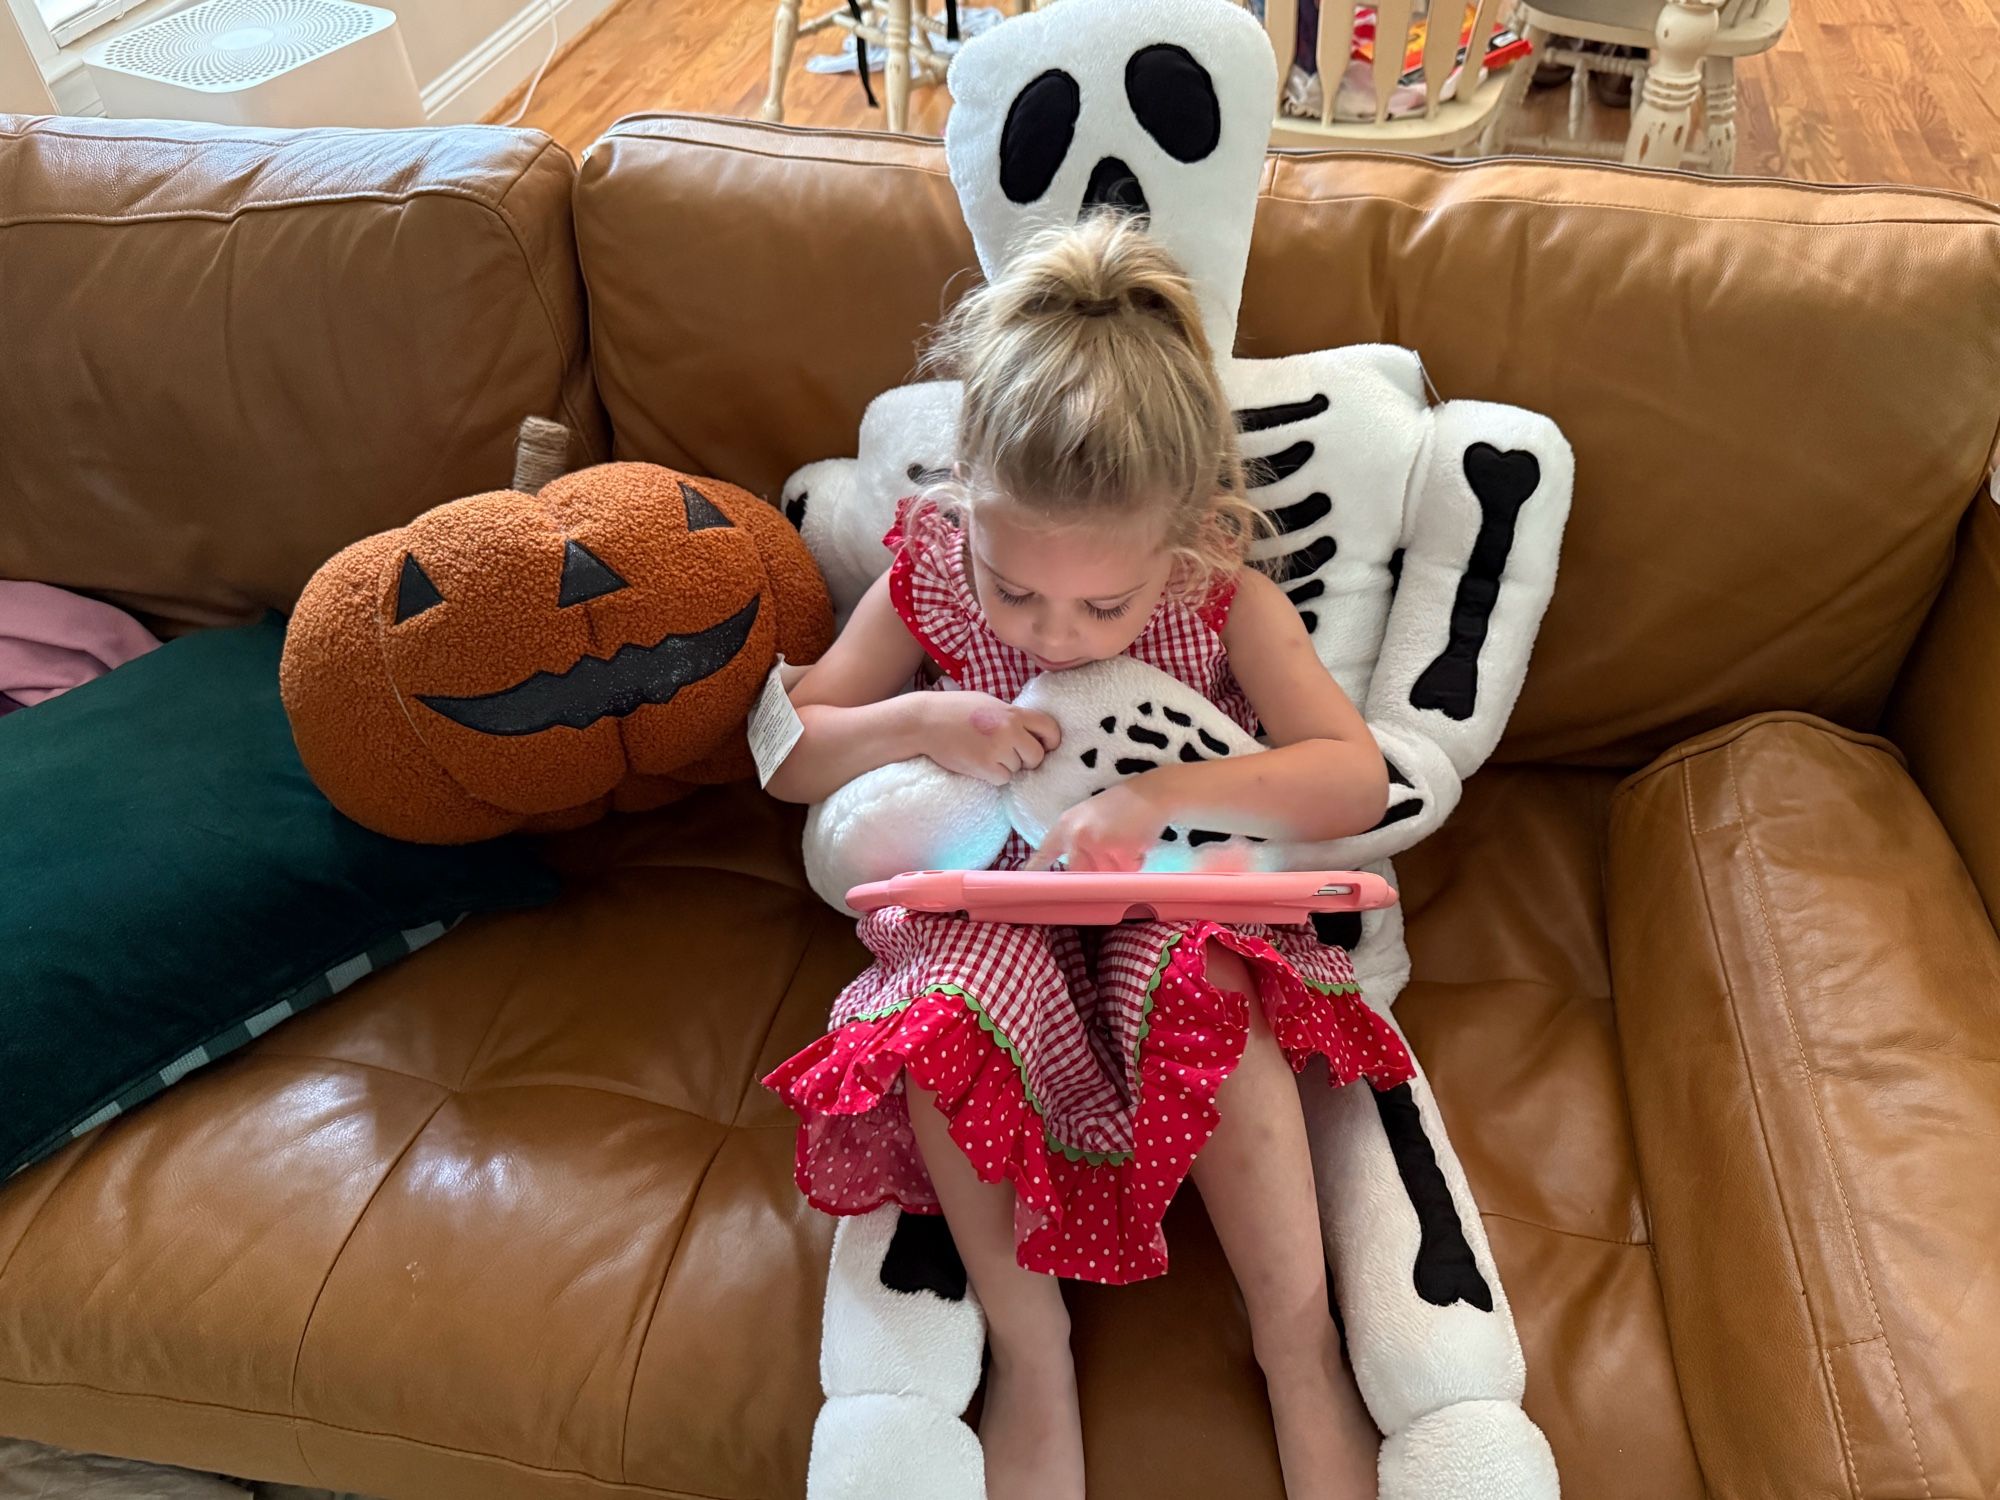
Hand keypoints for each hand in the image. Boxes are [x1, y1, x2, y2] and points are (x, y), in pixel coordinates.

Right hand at [918, 692, 1060, 785]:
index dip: (1050, 740)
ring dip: (1006, 766)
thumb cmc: (955, 710)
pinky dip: (993, 776)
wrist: (924, 722)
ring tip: (985, 753)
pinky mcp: (984, 767)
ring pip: (1018, 769)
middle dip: (1027, 759)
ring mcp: (997, 750)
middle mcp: (1009, 731)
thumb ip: (1011, 716)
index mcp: (1013, 712)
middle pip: (1037, 756)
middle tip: (1010, 754)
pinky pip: (1002, 780)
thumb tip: (1031, 731)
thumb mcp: (989, 703)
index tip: (1044, 745)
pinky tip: (979, 763)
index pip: (1050, 728)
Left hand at [1028, 780, 1164, 871]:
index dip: (1036, 870)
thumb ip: (1073, 839)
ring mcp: (1099, 843)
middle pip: (1077, 873)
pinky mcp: (1121, 851)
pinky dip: (1134, 864)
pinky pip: (1125, 872)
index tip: (1029, 885)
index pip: (1045, 853)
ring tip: (1126, 843)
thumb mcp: (1087, 815)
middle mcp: (1078, 835)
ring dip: (1116, 867)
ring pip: (1104, 875)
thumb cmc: (1121, 804)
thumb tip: (1067, 870)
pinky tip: (1138, 844)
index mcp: (1066, 824)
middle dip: (1092, 872)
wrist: (1154, 793)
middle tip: (1108, 856)